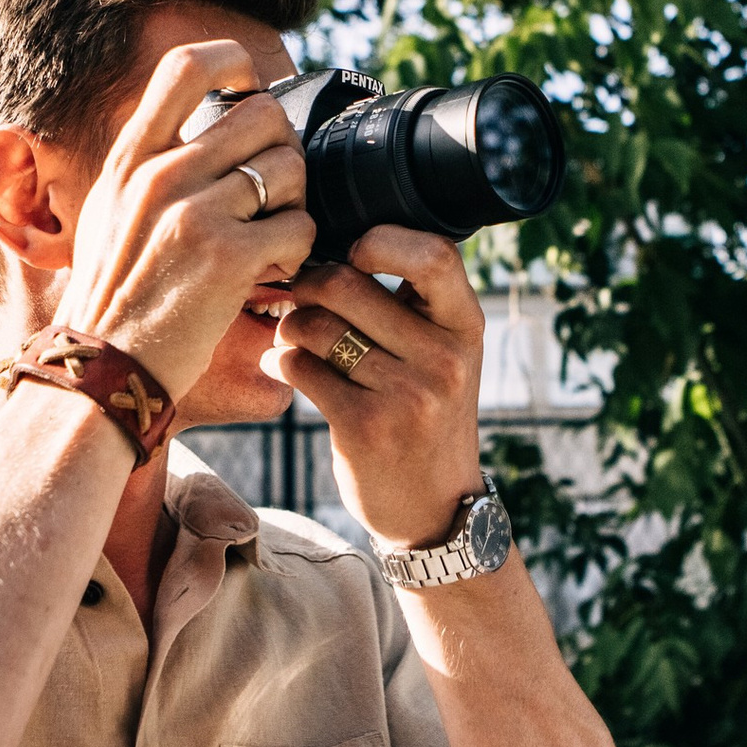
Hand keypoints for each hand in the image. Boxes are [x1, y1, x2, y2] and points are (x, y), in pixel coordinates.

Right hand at [53, 41, 312, 400]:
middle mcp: (159, 174)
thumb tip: (205, 124)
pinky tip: (274, 270)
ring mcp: (193, 213)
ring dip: (296, 203)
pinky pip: (300, 226)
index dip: (234, 62)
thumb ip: (149, 164)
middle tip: (275, 193)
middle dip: (283, 150)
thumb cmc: (115, 296)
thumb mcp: (108, 212)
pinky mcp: (227, 257)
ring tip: (271, 237)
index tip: (252, 88)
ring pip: (289, 168)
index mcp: (130, 157)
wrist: (104, 368)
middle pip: (261, 114)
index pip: (187, 65)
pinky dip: (300, 250)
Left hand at [260, 226, 486, 548]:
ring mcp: (407, 394)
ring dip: (288, 325)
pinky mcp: (365, 426)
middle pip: (348, 283)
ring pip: (315, 325)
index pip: (433, 254)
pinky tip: (285, 367)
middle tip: (295, 294)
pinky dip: (281, 361)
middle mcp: (443, 357)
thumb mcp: (445, 355)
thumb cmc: (429, 415)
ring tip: (290, 336)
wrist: (436, 507)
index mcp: (466, 326)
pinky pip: (300, 368)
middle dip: (307, 284)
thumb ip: (412, 303)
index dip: (382, 239)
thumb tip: (334, 244)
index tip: (354, 253)